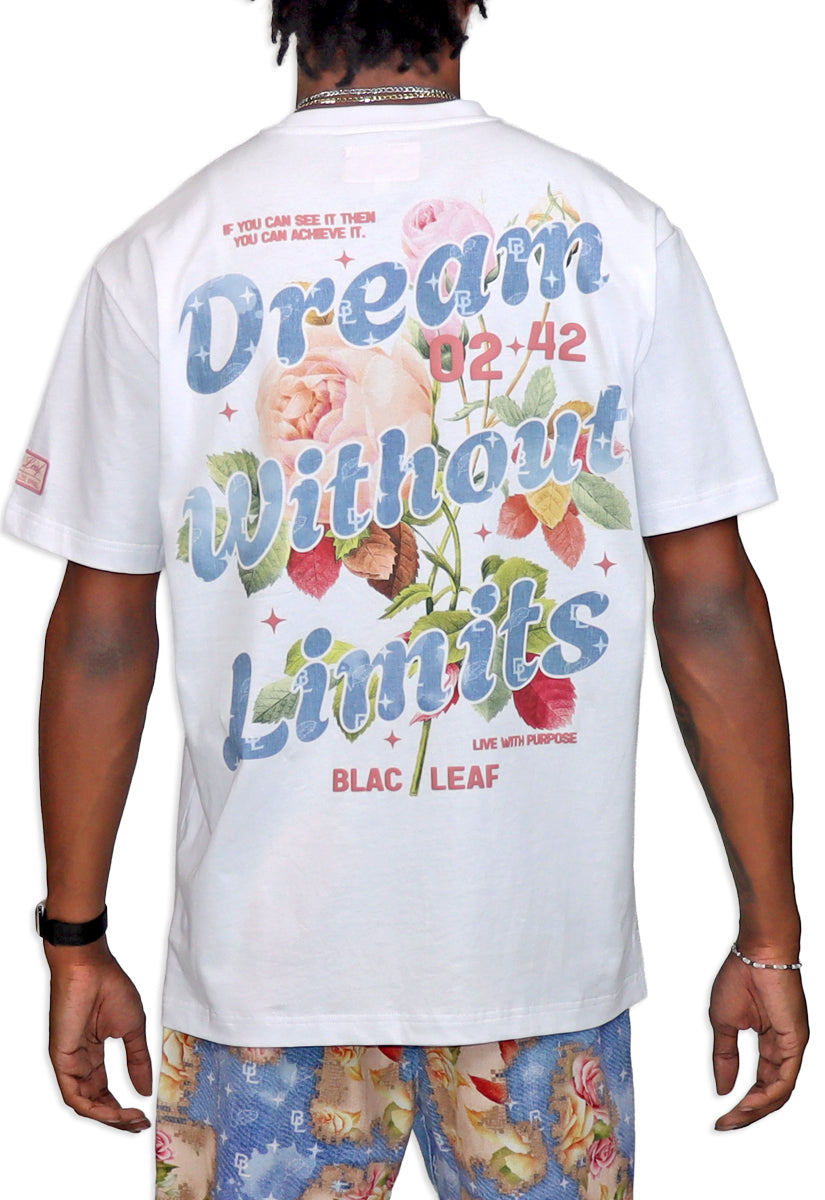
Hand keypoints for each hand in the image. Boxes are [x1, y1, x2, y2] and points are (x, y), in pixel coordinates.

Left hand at [45, 939, 152, 1131]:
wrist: (92, 968)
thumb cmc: (111, 988)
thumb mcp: (132, 1030)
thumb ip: (138, 1061)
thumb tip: (146, 1091)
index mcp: (93, 1054)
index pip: (104, 1092)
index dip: (122, 1108)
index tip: (143, 1116)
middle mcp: (79, 1063)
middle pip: (95, 1103)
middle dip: (117, 1118)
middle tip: (138, 1125)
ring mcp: (69, 1063)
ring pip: (85, 1104)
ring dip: (109, 1117)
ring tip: (131, 1120)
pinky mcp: (62, 1060)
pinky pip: (74, 1095)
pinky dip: (94, 1108)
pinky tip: (114, 1111)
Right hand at [710, 949, 807, 1129]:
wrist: (756, 953)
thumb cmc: (741, 977)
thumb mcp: (724, 1023)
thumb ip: (725, 1057)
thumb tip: (723, 1087)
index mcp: (771, 1042)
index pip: (762, 1083)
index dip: (743, 1102)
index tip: (722, 1116)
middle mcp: (785, 1048)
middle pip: (772, 1093)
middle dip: (749, 1113)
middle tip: (727, 1124)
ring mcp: (792, 1046)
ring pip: (780, 1092)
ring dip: (756, 1109)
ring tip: (735, 1117)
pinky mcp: (796, 1042)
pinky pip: (785, 1079)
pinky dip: (767, 1095)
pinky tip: (750, 1103)